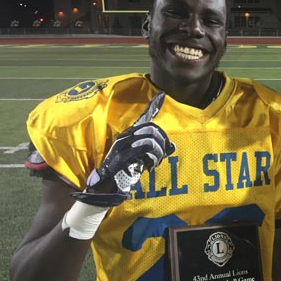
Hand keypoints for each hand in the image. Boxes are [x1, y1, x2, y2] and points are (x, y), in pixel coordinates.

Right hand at [72, 92, 175, 206]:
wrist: (107, 185)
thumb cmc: (126, 171)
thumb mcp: (143, 159)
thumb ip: (157, 151)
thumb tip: (173, 146)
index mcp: (130, 135)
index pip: (144, 117)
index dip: (153, 105)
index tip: (162, 94)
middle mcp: (126, 136)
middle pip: (151, 127)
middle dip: (162, 141)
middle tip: (163, 154)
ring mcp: (123, 144)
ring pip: (150, 138)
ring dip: (158, 152)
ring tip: (154, 163)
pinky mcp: (123, 154)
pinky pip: (144, 149)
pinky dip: (152, 157)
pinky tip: (150, 166)